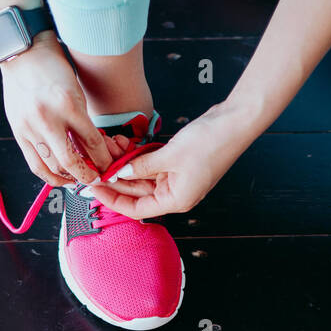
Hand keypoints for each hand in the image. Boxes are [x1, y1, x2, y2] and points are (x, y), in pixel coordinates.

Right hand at [0, 31, 113, 187]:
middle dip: (87, 176)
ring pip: (51, 167)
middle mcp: (47, 119)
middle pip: (71, 162)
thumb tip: (92, 153)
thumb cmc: (53, 69)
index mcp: (68, 104)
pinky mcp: (18, 132)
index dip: (103, 160)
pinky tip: (58, 176)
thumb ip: (81, 123)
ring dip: (67, 178)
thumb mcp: (75, 92)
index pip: (92, 142)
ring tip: (77, 179)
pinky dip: (48, 175)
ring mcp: (30, 127)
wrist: (22, 54)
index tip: (109, 168)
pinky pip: (34, 164)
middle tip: (96, 179)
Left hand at [84, 101, 259, 218]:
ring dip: (124, 164)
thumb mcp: (170, 155)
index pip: (135, 209)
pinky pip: (150, 164)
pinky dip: (137, 156)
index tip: (94, 187)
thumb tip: (119, 174)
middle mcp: (175, 193)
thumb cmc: (211, 142)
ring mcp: (176, 178)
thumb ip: (141, 166)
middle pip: (136, 192)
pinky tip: (123, 145)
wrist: (235, 122)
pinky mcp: (177, 163)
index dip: (112, 199)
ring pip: (142, 176)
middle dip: (115, 177)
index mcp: (175, 200)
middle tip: (95, 163)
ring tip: (108, 148)